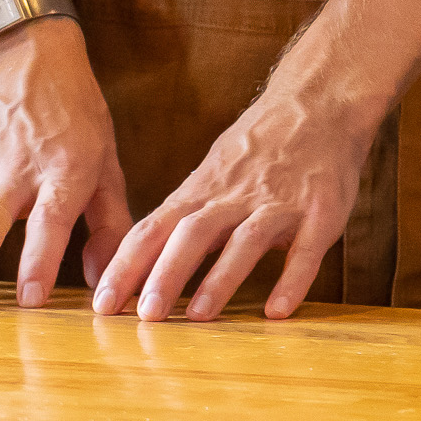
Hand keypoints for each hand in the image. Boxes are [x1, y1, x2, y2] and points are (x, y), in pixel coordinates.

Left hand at [91, 89, 374, 320]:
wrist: (319, 103)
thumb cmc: (259, 147)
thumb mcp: (212, 173)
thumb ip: (183, 215)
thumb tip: (137, 260)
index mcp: (202, 191)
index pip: (153, 228)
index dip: (126, 265)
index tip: (101, 303)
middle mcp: (235, 197)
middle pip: (193, 233)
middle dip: (166, 273)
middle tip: (143, 315)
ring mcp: (279, 204)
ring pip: (244, 241)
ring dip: (220, 279)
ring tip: (198, 317)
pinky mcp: (320, 213)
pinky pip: (306, 249)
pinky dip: (292, 280)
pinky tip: (278, 312)